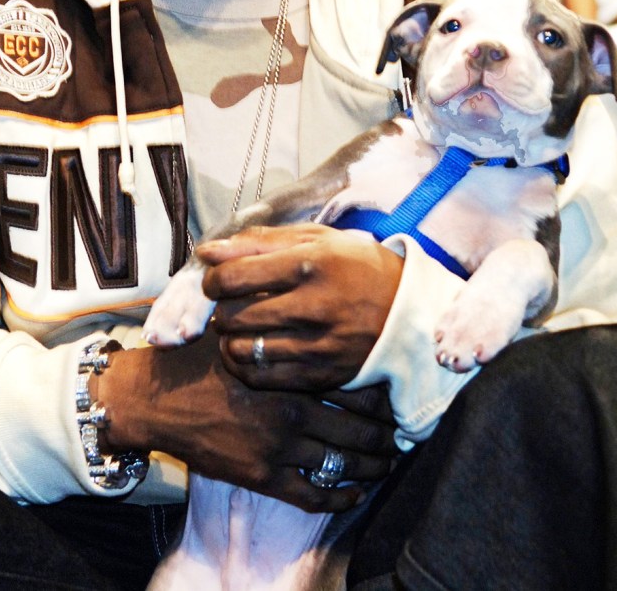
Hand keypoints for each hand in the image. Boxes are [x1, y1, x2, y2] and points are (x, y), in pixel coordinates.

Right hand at [97, 327, 395, 512]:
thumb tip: (310, 281)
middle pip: (361, 427)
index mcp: (292, 369)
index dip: (384, 391)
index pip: (358, 384)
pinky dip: (341, 496)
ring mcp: (279, 448)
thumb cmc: (201, 353)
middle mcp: (293, 410)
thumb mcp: (240, 319)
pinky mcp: (262, 476)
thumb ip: (277, 307)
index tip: (397, 392)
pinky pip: (314, 495)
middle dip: (388, 433)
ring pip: (345, 462)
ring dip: (373, 465)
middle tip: (403, 431)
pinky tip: (354, 492)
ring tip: (387, 461)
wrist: (157, 396)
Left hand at [198, 224, 403, 389]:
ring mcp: (317, 345)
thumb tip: (207, 251)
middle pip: (232, 315)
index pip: (233, 277)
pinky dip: (244, 363)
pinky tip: (253, 348)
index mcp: (310, 263)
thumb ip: (261, 241)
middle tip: (228, 303)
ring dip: (229, 337)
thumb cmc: (357, 266)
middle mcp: (313, 305)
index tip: (217, 280)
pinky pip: (260, 377)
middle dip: (220, 309)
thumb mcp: (317, 239)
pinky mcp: (320, 376)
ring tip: (240, 325)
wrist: (409, 312)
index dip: (212, 279)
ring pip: (241, 349)